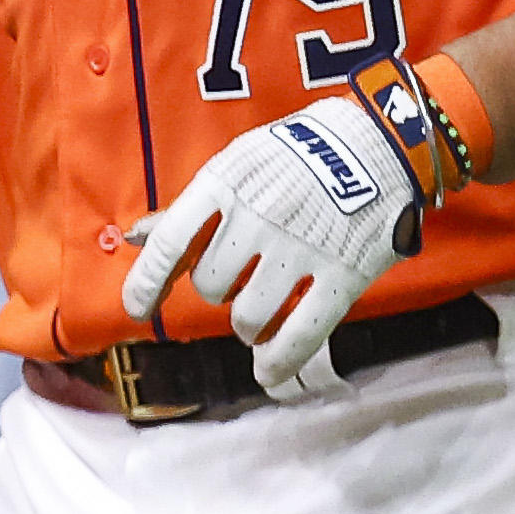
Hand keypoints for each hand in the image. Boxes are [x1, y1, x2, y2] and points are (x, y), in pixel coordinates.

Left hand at [121, 87, 423, 399]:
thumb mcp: (237, 165)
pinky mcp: (343, 273)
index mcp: (225, 182)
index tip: (138, 309)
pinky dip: (279, 361)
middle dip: (218, 291)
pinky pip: (300, 334)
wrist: (380, 140)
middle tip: (242, 277)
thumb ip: (188, 209)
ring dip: (248, 326)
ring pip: (248, 316)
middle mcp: (257, 215)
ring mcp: (301, 246)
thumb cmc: (297, 155)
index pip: (168, 243)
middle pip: (210, 286)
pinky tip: (269, 372)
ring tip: (261, 311)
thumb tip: (134, 237)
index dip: (146, 284)